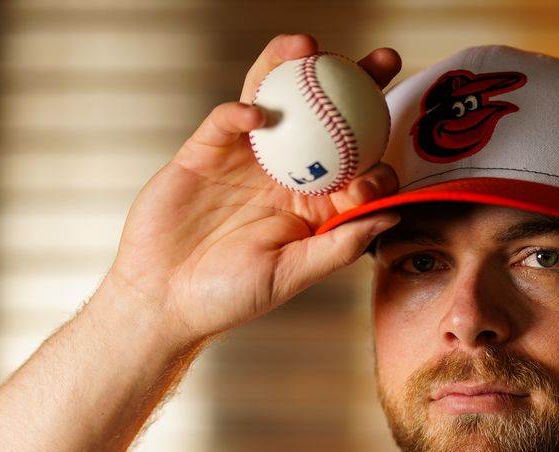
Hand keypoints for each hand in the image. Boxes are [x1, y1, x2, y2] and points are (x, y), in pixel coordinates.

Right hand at [105, 33, 401, 348]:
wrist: (164, 298)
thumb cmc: (230, 297)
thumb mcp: (293, 275)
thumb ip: (341, 244)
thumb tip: (393, 213)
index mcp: (313, 203)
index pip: (356, 164)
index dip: (376, 156)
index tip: (374, 169)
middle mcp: (285, 172)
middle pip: (326, 116)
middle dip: (355, 84)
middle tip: (382, 60)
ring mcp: (246, 157)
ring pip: (275, 100)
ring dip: (292, 68)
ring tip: (310, 46)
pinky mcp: (205, 150)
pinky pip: (225, 119)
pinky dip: (240, 110)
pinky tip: (256, 111)